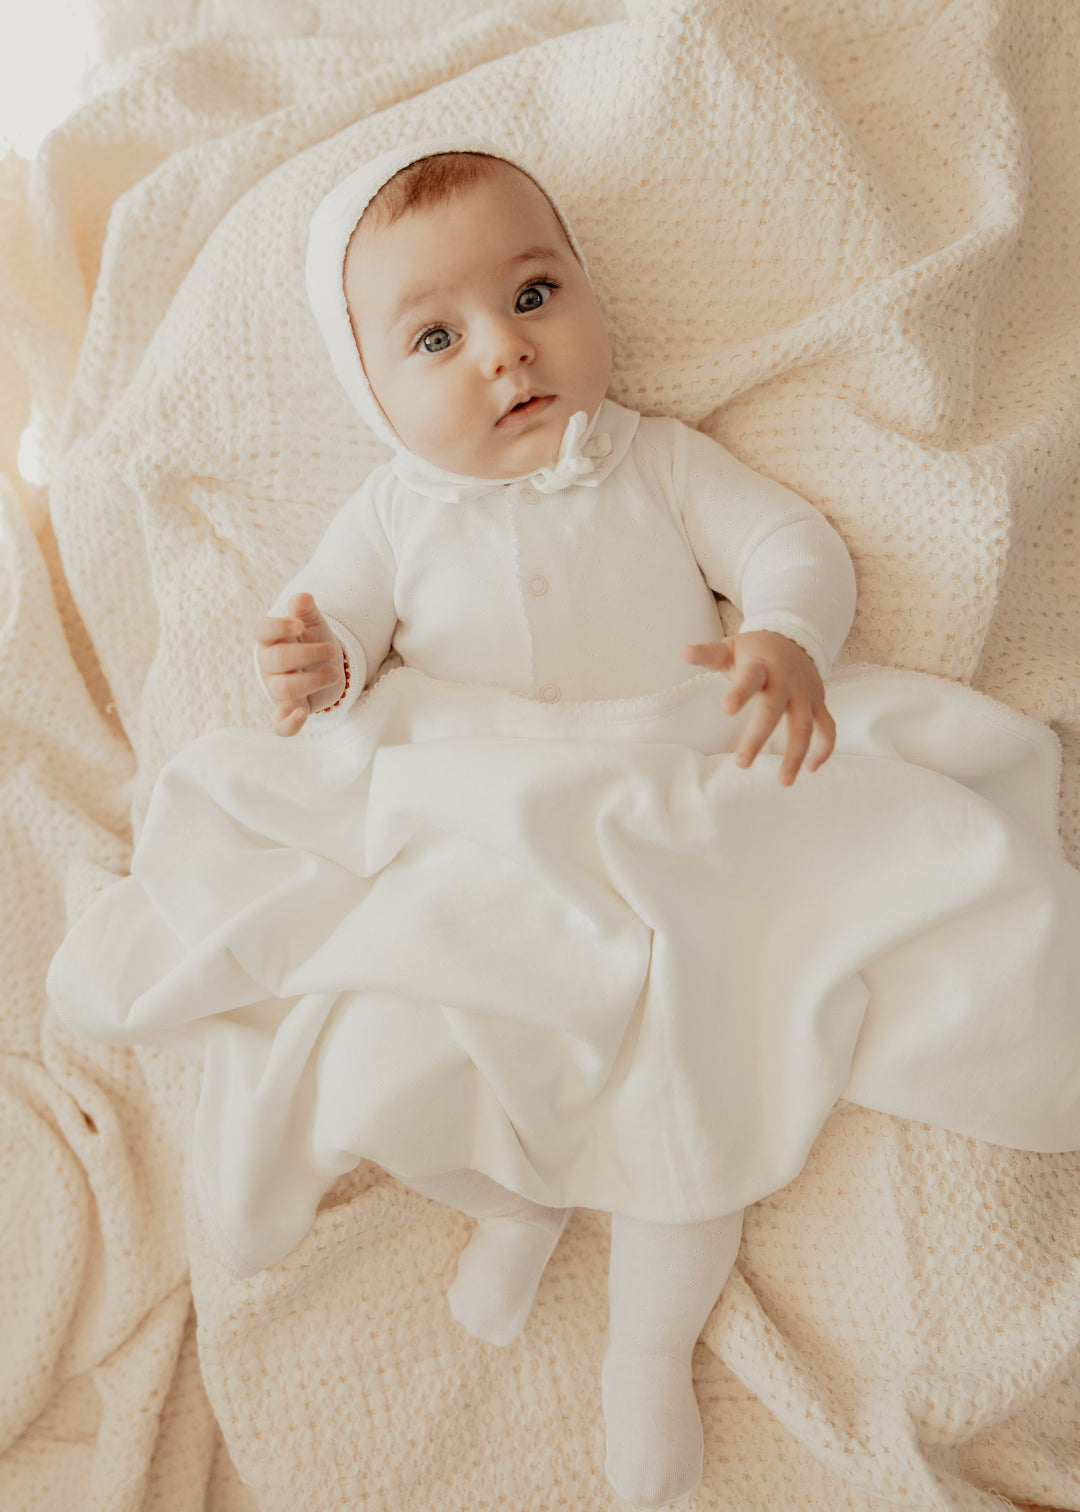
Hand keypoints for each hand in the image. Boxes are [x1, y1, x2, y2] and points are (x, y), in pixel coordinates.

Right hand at [254, 592, 345, 735]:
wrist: (324, 666)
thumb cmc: (313, 641)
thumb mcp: (313, 623)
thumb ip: (306, 609)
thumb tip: (301, 598)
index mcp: (271, 639)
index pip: (262, 630)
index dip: (278, 627)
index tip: (299, 625)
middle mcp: (269, 665)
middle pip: (277, 660)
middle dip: (309, 654)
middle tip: (333, 652)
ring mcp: (277, 689)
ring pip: (284, 689)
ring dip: (313, 681)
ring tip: (335, 673)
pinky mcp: (288, 710)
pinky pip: (280, 725)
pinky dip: (289, 723)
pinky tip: (302, 714)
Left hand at [680, 631, 835, 784]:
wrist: (795, 638)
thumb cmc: (755, 651)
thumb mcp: (731, 647)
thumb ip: (707, 653)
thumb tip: (682, 651)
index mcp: (760, 666)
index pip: (750, 678)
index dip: (740, 693)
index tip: (726, 709)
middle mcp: (786, 680)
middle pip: (774, 710)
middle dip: (759, 737)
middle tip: (742, 763)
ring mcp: (805, 694)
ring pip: (805, 726)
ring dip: (796, 754)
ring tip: (784, 781)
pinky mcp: (818, 703)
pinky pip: (827, 727)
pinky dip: (824, 748)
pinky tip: (811, 768)